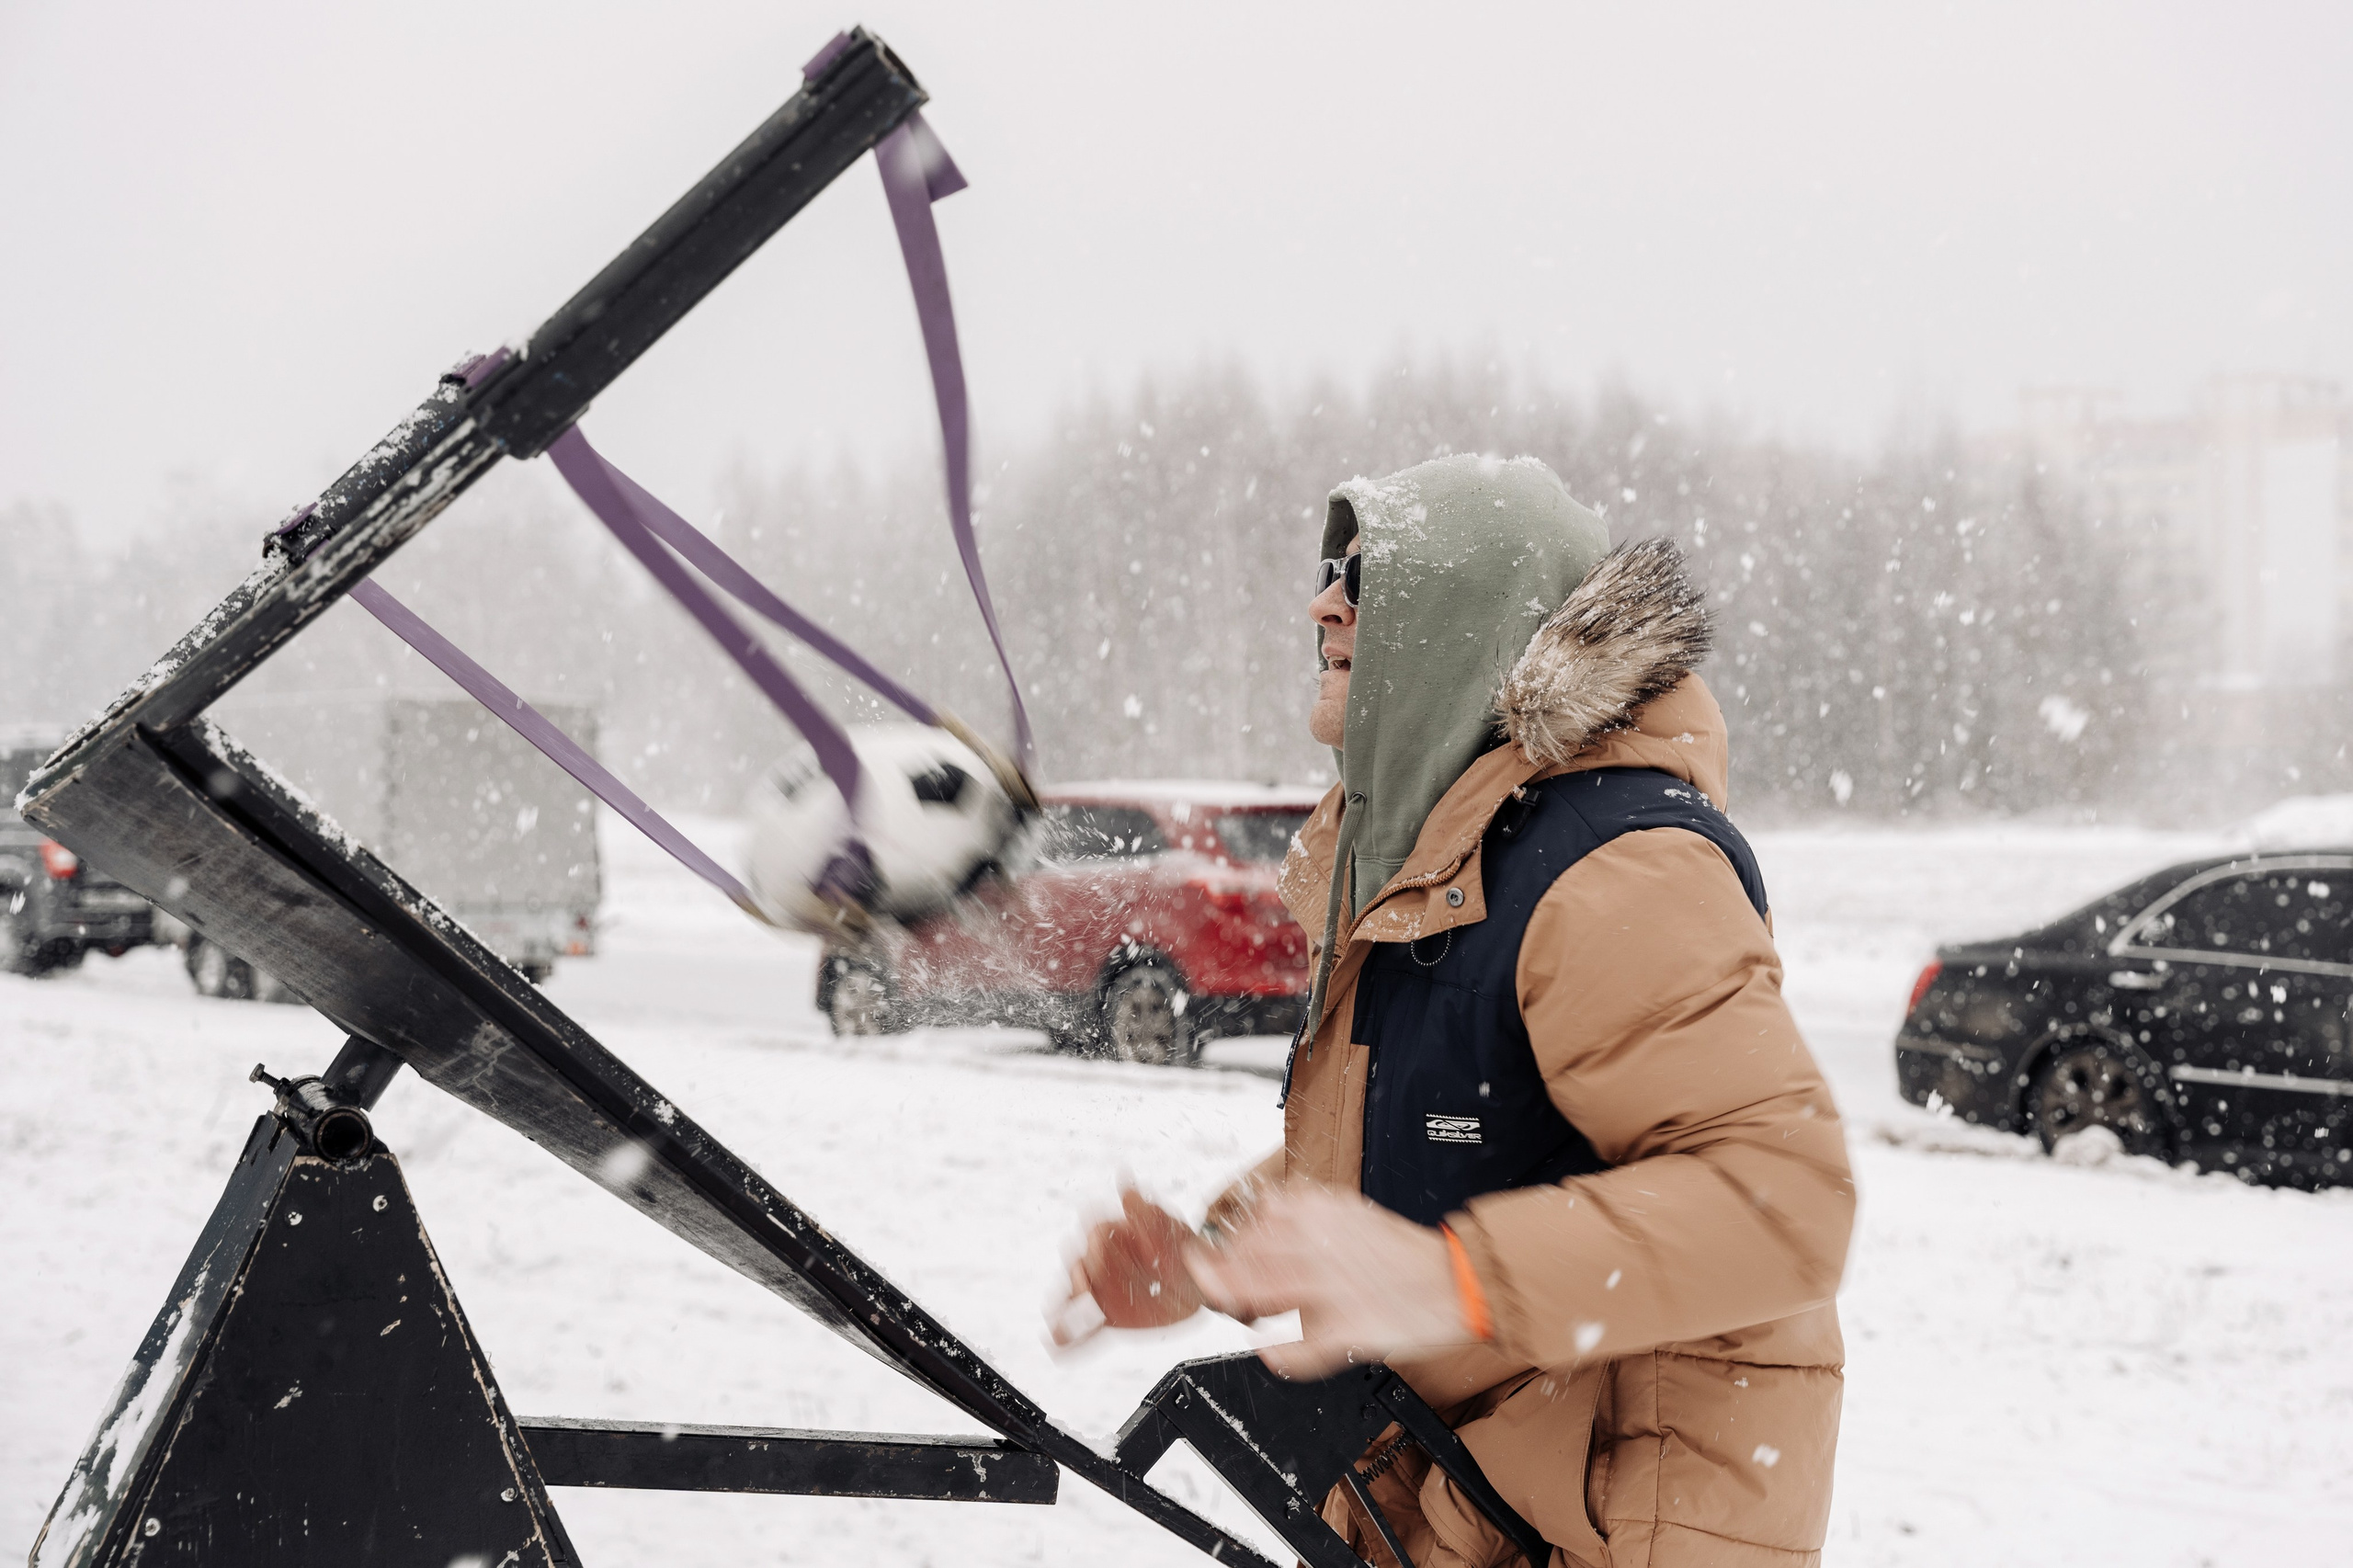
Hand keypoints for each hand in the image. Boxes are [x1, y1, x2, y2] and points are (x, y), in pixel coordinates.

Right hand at [1047, 1187, 1206, 1348]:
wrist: (1199, 1278)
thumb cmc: (1179, 1245)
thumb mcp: (1167, 1223)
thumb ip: (1143, 1209)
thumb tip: (1123, 1180)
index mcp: (1113, 1234)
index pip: (1096, 1232)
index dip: (1097, 1240)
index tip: (1099, 1243)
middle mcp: (1102, 1261)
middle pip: (1079, 1264)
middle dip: (1081, 1273)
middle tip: (1089, 1282)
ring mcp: (1103, 1291)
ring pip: (1075, 1297)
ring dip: (1065, 1306)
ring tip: (1058, 1319)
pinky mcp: (1109, 1316)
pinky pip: (1085, 1330)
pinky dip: (1069, 1338)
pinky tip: (1055, 1345)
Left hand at [1185, 1184, 1473, 1378]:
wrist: (1456, 1281)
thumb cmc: (1399, 1254)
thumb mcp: (1346, 1213)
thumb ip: (1299, 1217)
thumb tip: (1253, 1226)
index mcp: (1317, 1211)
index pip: (1248, 1222)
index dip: (1227, 1244)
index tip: (1221, 1256)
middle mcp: (1318, 1244)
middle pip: (1240, 1259)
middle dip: (1222, 1279)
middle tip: (1226, 1292)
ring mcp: (1331, 1288)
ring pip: (1255, 1295)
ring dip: (1240, 1309)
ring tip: (1248, 1316)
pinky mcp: (1348, 1330)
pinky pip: (1295, 1350)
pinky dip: (1278, 1356)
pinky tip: (1274, 1351)